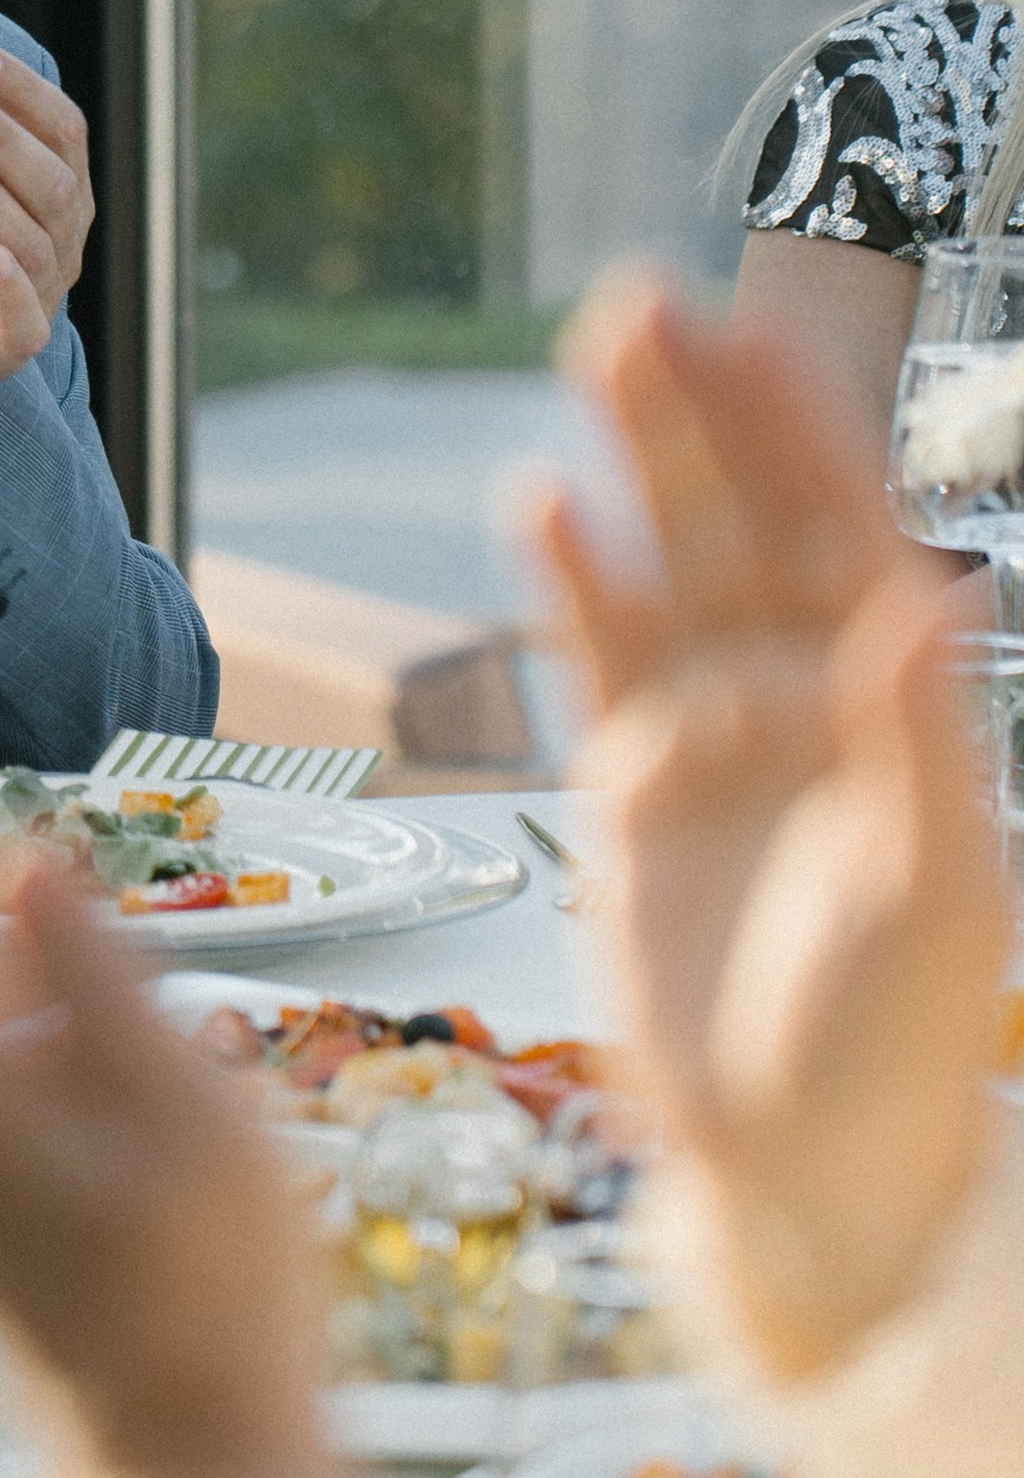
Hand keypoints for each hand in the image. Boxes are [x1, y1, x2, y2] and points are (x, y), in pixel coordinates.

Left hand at [0, 13, 93, 346]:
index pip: (60, 124)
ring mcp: (49, 288)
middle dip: (1, 133)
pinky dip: (12, 289)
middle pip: (52, 176)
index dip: (22, 89)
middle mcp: (66, 231)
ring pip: (35, 238)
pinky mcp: (20, 341)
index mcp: (58, 179)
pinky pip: (27, 318)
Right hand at [536, 278, 1007, 1378]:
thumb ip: (922, 738)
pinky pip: (598, 659)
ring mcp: (719, 737)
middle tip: (643, 302)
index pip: (841, 534)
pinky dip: (572, 581)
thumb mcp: (934, 893)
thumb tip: (929, 595)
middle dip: (700, 414)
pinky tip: (542, 502)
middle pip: (744, 522)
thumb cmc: (898, 1048)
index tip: (747, 338)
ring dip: (635, 462)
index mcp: (897, 708)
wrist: (807, 1174)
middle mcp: (809, 700)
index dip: (794, 435)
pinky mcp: (637, 790)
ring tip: (596, 350)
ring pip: (668, 564)